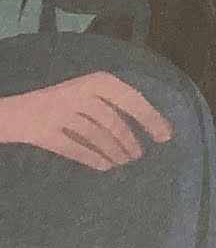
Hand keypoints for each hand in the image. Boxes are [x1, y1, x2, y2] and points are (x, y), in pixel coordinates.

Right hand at [0, 75, 172, 170]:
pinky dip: (92, 159)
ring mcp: (60, 113)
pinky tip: (105, 166)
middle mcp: (79, 93)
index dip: (150, 118)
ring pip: (96, 136)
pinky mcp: (44, 133)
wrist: (18, 110)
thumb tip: (156, 125)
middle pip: (113, 122)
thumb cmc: (67, 100)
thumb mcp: (93, 92)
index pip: (131, 99)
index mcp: (97, 81)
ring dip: (114, 152)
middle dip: (129, 141)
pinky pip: (74, 149)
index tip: (166, 136)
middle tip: (139, 155)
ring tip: (124, 161)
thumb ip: (118, 104)